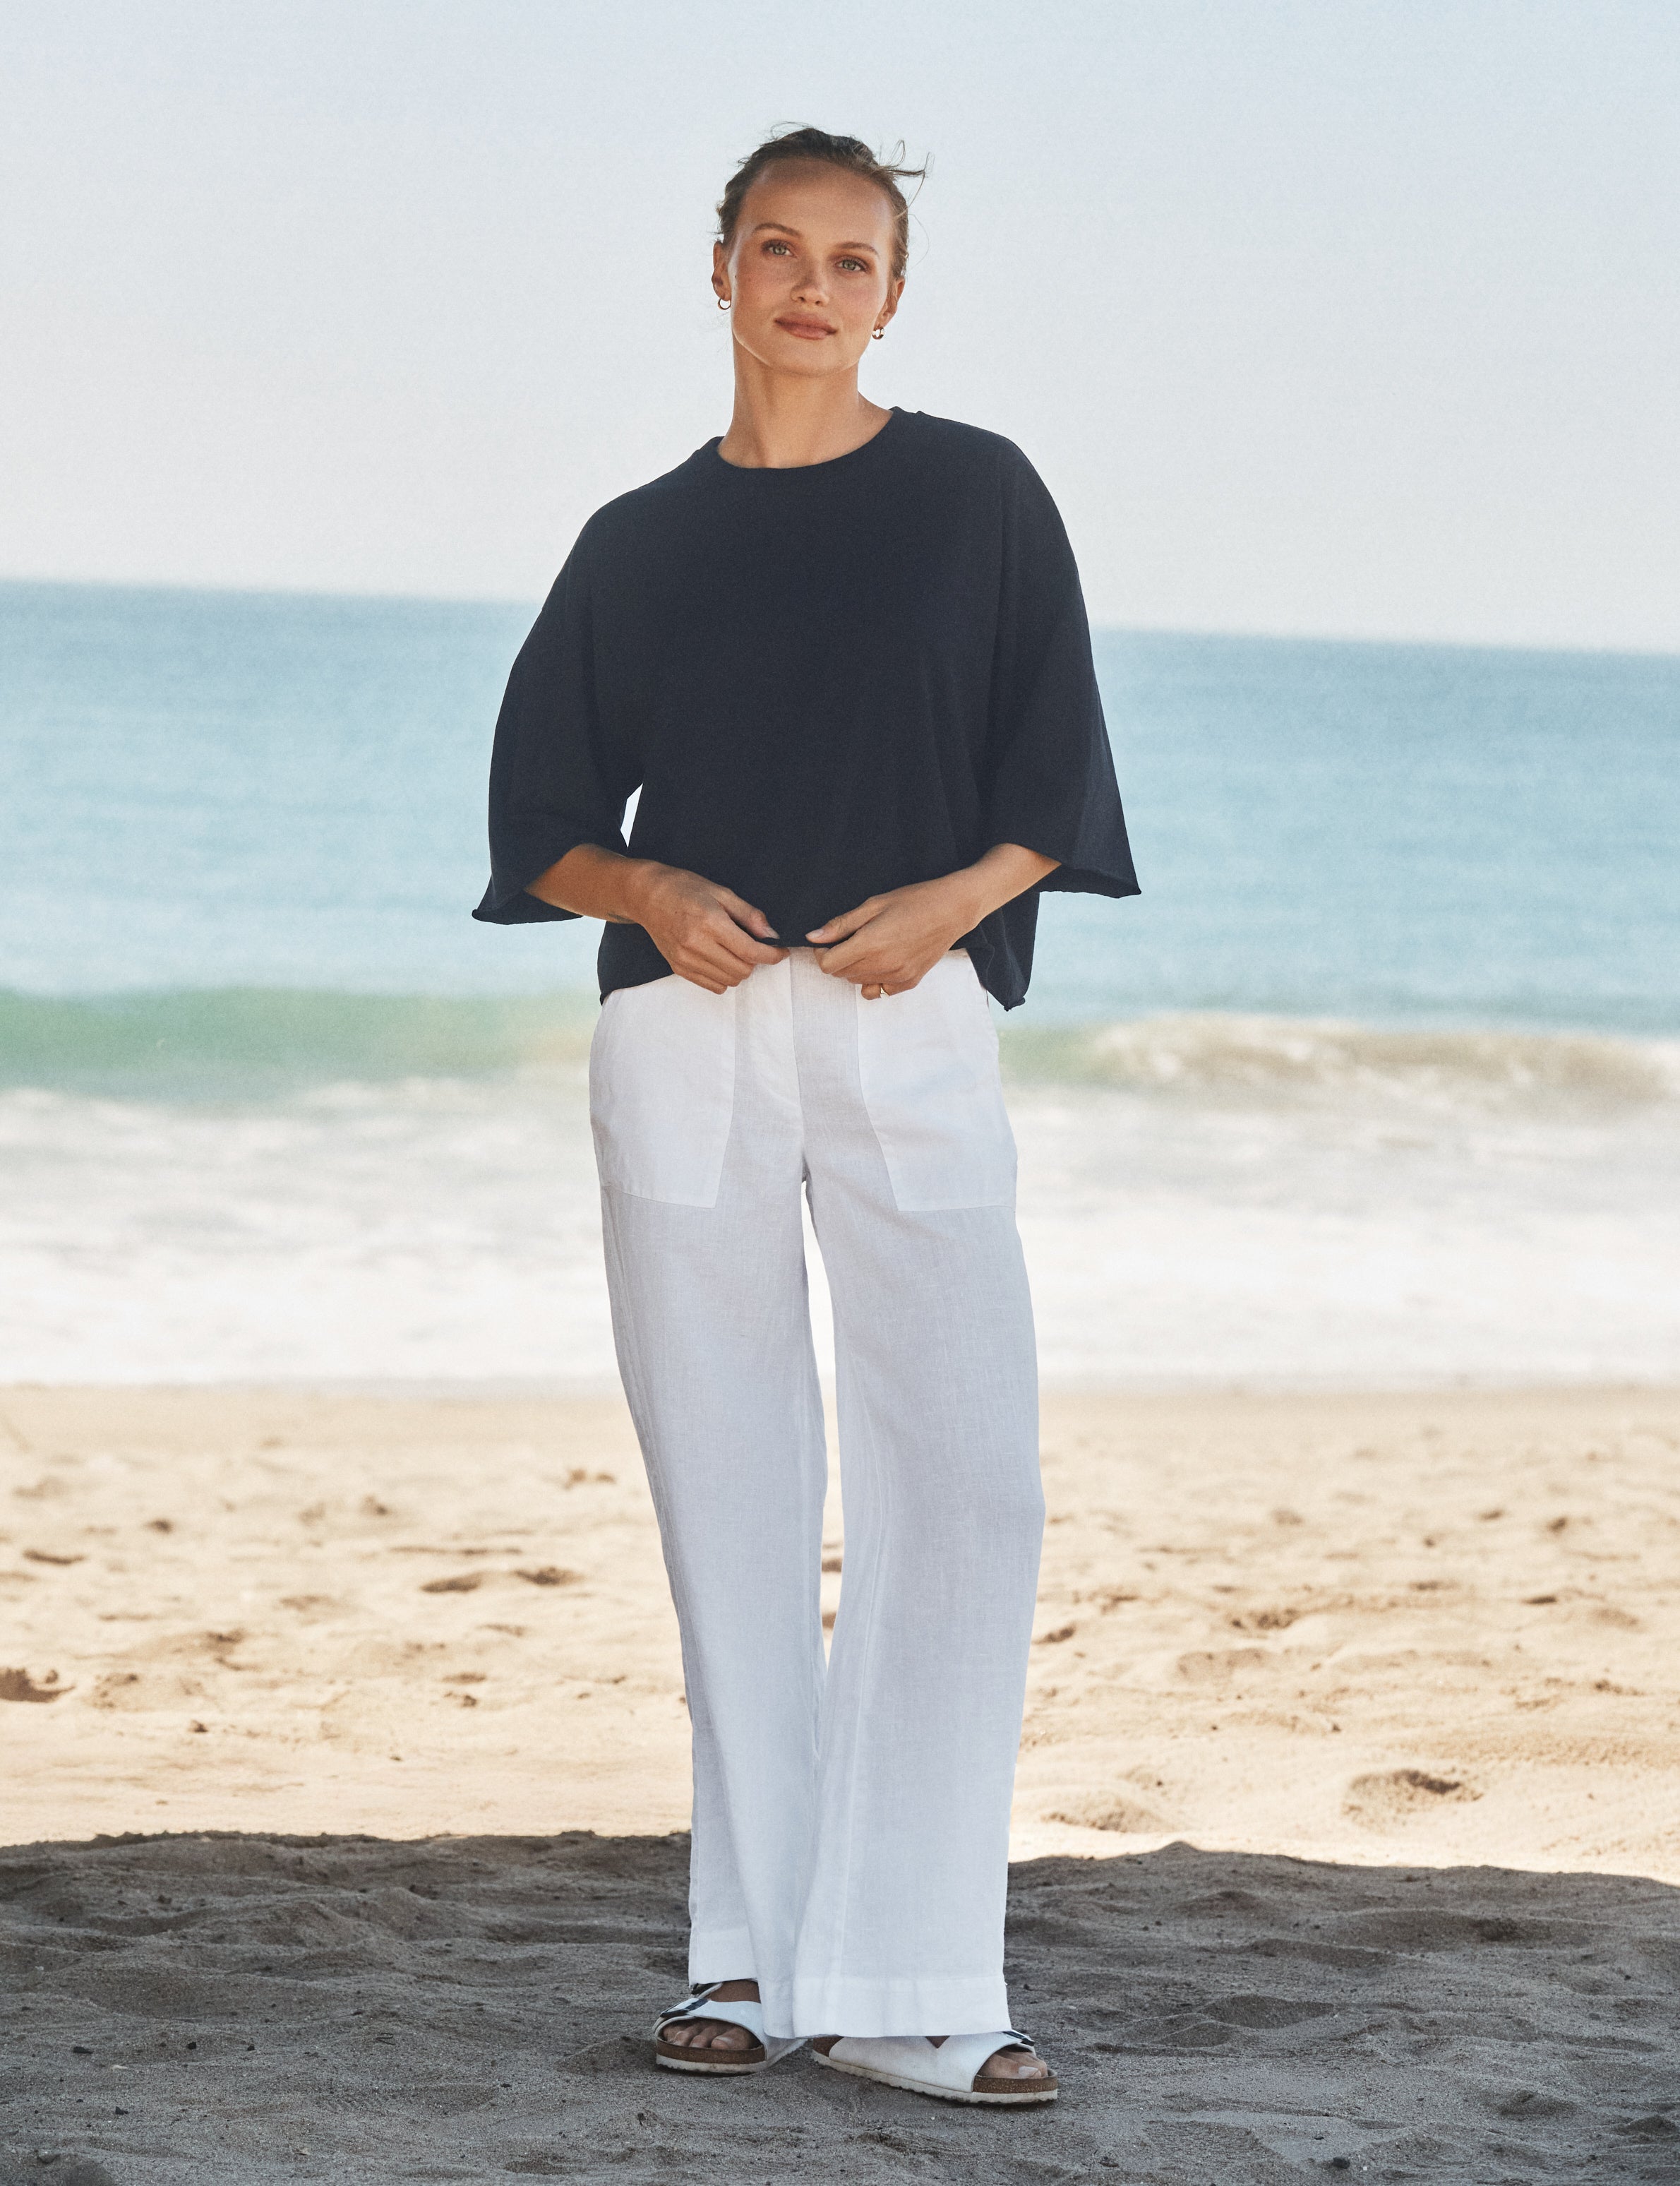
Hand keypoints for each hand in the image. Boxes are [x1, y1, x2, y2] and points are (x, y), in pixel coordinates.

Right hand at [636, 866, 787, 992]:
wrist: (647, 896)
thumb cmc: (684, 889)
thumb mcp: (721, 892)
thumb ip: (749, 915)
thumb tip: (771, 935)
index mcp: (710, 922)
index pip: (750, 951)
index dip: (772, 955)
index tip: (781, 952)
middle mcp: (696, 944)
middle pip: (742, 970)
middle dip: (755, 961)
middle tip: (752, 945)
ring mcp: (685, 959)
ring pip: (729, 981)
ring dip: (739, 970)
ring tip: (733, 950)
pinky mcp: (678, 968)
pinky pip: (712, 986)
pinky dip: (724, 977)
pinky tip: (720, 959)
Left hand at [806, 875, 980, 998]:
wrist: (952, 910)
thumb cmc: (914, 901)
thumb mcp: (874, 905)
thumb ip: (841, 924)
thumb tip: (813, 937)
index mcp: (871, 943)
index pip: (828, 965)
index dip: (821, 953)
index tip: (827, 942)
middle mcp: (883, 964)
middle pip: (841, 975)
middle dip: (838, 959)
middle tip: (850, 939)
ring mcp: (897, 976)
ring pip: (859, 983)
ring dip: (855, 969)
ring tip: (870, 947)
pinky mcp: (909, 982)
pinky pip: (879, 991)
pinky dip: (874, 980)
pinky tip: (883, 961)